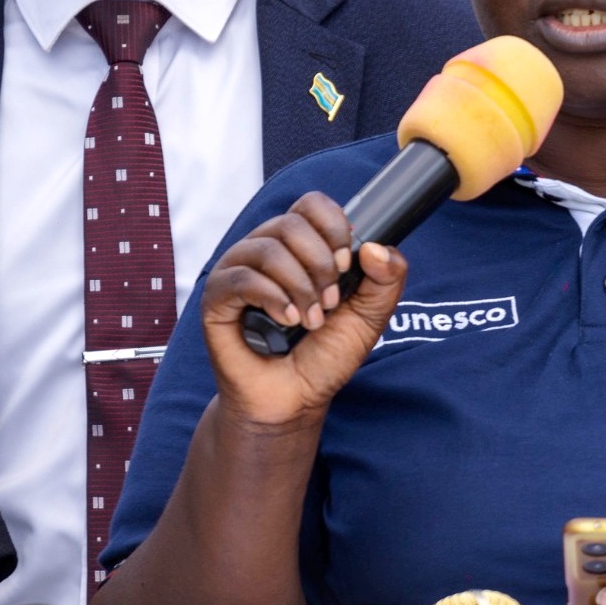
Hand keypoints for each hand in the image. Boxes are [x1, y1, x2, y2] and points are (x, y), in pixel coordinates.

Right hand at [201, 192, 407, 428]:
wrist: (295, 400)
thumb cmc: (325, 355)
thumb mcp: (370, 315)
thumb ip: (388, 278)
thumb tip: (375, 247)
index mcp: (299, 246)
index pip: (311, 204)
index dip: (333, 226)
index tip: (347, 263)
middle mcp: (266, 249)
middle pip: (291, 224)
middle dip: (320, 264)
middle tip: (329, 302)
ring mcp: (238, 271)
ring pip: (268, 249)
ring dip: (299, 286)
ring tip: (310, 320)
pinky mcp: (217, 298)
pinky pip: (242, 278)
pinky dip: (273, 298)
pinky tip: (288, 321)